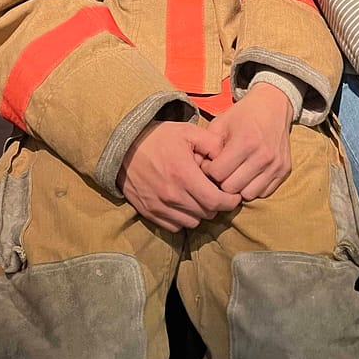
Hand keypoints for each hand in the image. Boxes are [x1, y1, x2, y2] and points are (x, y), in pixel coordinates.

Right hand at [118, 121, 240, 232]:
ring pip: (192, 222)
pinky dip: (183, 219)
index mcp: (184, 175)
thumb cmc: (159, 137)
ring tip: (199, 197)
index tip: (233, 195)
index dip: (229, 201)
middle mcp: (172, 195)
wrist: (124, 146)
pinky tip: (183, 204)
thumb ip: (212, 143)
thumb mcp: (188, 131)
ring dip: (200, 212)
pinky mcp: (149, 212)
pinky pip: (174, 226)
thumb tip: (226, 158)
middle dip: (216, 204)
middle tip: (215, 192)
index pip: (215, 201)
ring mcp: (159, 206)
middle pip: (206, 213)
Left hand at [201, 83, 292, 200]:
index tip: (210, 163)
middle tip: (221, 171)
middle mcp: (263, 155)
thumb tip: (198, 168)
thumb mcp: (221, 123)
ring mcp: (275, 164)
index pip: (218, 173)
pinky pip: (264, 193)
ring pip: (248, 195)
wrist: (274, 105)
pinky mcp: (284, 170)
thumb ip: (208, 145)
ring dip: (238, 187)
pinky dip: (254, 187)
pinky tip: (249, 174)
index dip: (209, 170)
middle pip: (231, 188)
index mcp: (245, 141)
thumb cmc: (243, 114)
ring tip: (235, 174)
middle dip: (222, 181)